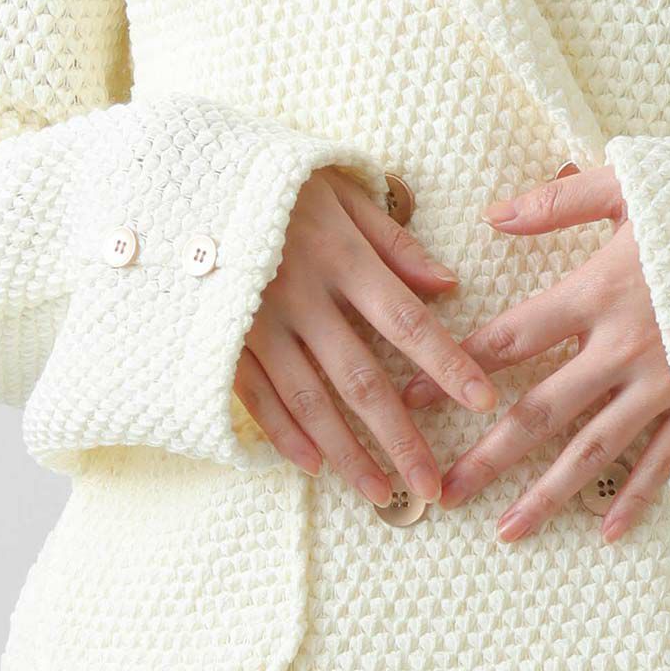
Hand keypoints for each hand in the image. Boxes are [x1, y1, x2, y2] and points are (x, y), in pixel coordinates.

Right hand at [233, 165, 501, 507]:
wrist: (185, 177)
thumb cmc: (281, 181)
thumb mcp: (343, 190)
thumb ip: (395, 243)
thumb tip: (448, 285)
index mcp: (341, 256)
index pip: (408, 320)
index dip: (448, 363)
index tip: (484, 402)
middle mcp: (302, 296)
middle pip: (361, 379)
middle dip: (401, 438)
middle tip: (434, 487)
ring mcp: (257, 323)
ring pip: (311, 402)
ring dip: (349, 454)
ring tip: (384, 494)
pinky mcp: (221, 341)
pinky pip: (258, 398)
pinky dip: (286, 436)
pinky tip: (316, 467)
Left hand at [398, 163, 669, 542]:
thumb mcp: (634, 185)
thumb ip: (560, 202)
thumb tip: (493, 215)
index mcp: (598, 290)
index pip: (509, 339)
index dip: (456, 367)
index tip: (412, 395)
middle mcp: (623, 346)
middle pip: (539, 411)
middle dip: (487, 455)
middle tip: (443, 492)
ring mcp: (665, 382)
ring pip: (592, 450)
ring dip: (546, 495)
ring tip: (507, 532)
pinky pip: (664, 460)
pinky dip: (636, 498)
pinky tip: (608, 533)